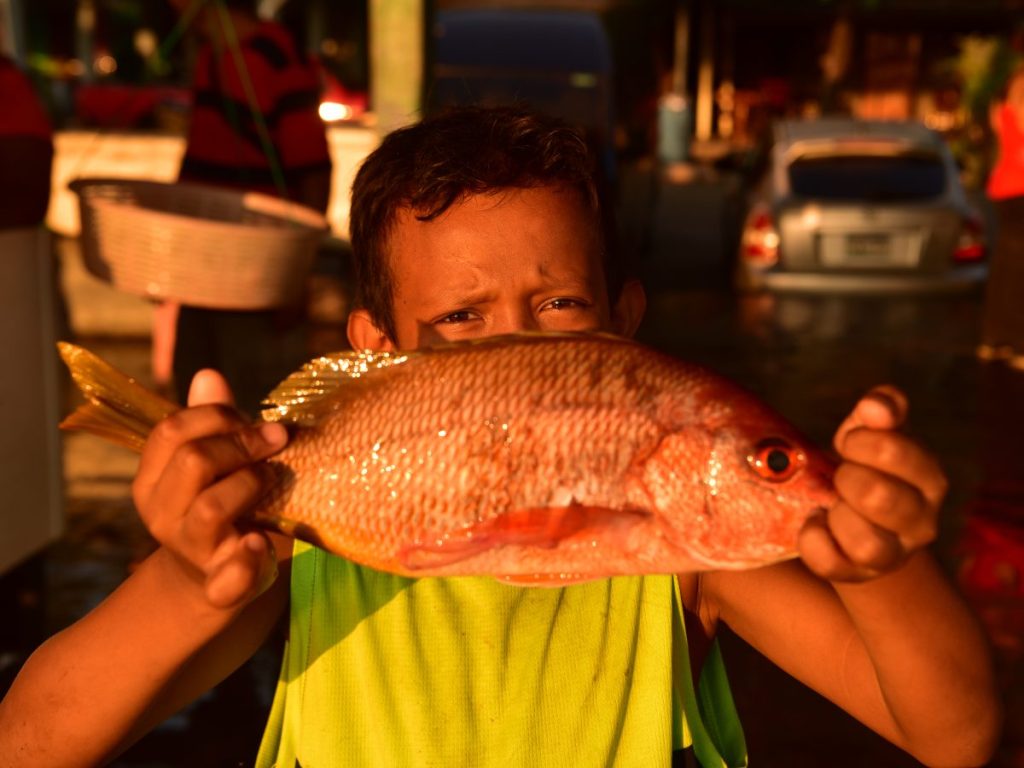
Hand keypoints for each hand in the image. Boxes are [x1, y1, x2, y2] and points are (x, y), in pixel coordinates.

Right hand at [131, 369, 288, 608]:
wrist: (212, 582)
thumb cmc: (220, 505)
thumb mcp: (212, 463)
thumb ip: (211, 424)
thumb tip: (207, 375)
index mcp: (152, 478)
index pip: (172, 430)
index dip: (218, 416)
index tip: (256, 421)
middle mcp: (161, 513)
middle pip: (193, 461)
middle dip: (242, 444)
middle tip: (277, 441)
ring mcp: (188, 549)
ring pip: (211, 506)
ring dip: (251, 484)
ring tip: (272, 480)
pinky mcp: (219, 584)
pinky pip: (227, 578)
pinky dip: (245, 563)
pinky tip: (258, 545)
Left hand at [798, 385, 947, 581]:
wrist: (856, 517)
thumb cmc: (864, 466)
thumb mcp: (872, 434)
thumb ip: (880, 410)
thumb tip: (875, 406)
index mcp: (928, 477)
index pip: (900, 453)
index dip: (861, 442)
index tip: (850, 442)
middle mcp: (921, 520)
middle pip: (882, 498)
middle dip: (848, 478)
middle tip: (840, 474)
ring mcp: (893, 553)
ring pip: (868, 544)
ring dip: (838, 516)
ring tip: (831, 504)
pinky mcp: (859, 574)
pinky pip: (832, 566)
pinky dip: (813, 542)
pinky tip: (814, 523)